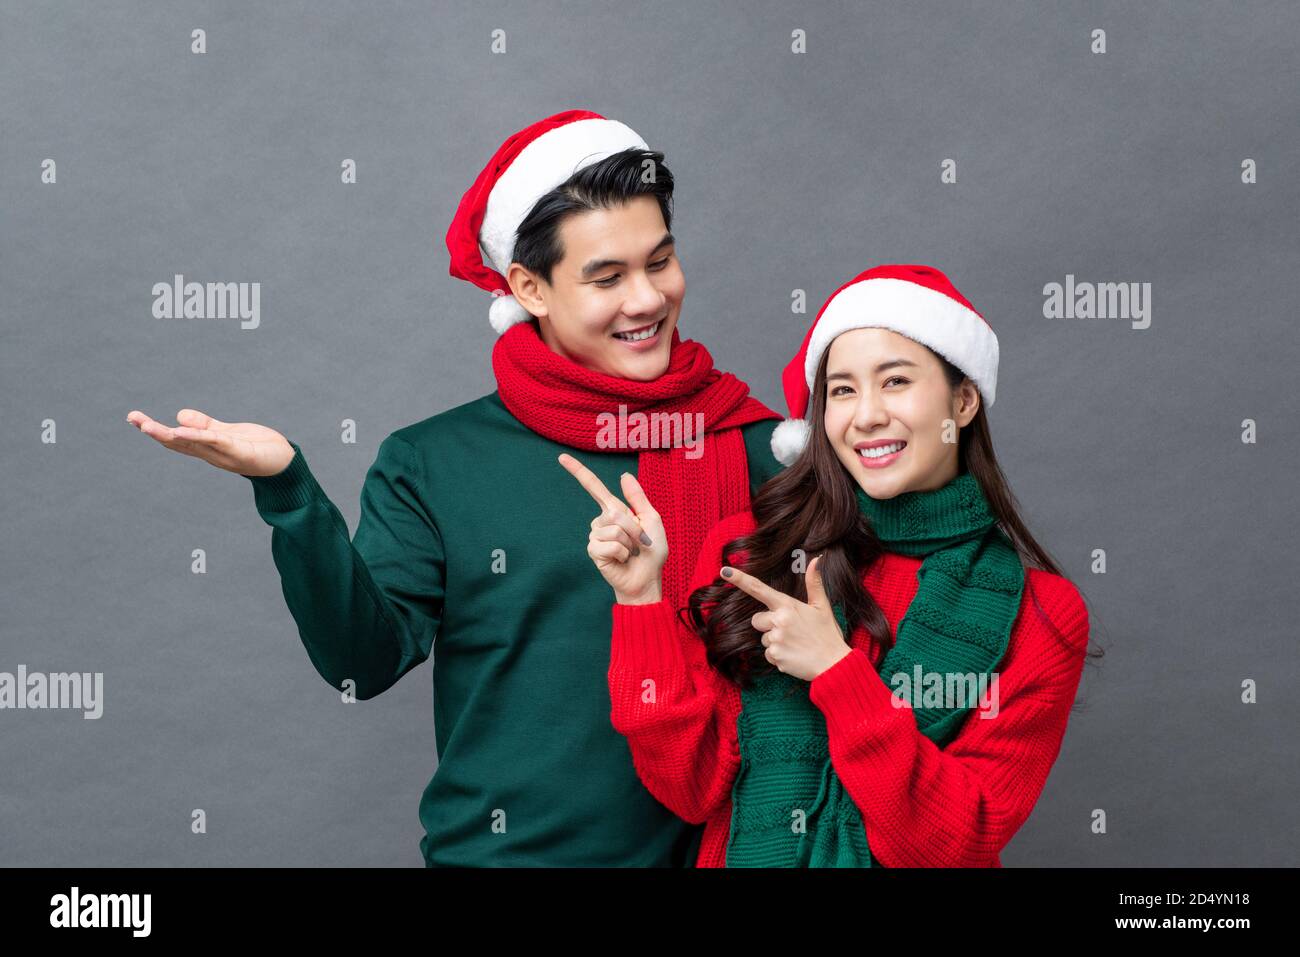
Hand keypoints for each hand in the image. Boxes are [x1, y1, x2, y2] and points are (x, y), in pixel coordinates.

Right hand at [126, 408, 294, 476]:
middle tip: (133, 419)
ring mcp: (224, 455)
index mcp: (207, 448)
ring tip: (148, 426)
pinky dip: (198, 436)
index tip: (133, 418)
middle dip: (154, 431)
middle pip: (178, 443)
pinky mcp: (241, 452)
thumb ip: (205, 426)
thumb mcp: (227, 432)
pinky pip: (216, 442)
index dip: (155, 430)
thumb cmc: (256, 447)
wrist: (285, 462)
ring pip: (193, 444)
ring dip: (169, 435)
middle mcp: (212, 454)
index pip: (176, 439)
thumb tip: (179, 415)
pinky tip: (181, 430)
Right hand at [558, 453, 666, 604]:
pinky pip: (610, 545)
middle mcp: (601, 521)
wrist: (647, 578)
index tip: (561, 457)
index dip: (578, 471)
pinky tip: (622, 560)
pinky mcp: (593, 551)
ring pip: (614, 529)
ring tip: (631, 552)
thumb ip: (638, 497)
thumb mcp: (652, 520)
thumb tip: (624, 474)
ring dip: (630, 542)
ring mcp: (595, 536)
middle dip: (634, 528)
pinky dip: (623, 553)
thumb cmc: (651, 552)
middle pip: (614, 512)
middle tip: (640, 542)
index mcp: (615, 511)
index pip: (593, 487)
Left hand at [721, 554, 851, 680]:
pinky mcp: (775, 656)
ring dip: (775, 642)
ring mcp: (775, 639)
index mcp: (787, 605)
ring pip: (763, 638)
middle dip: (768, 625)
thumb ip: (814, 583)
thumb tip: (816, 560)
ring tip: (796, 644)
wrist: (833, 664)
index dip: (740, 580)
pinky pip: (768, 654)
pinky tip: (793, 655)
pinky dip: (778, 656)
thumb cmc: (827, 634)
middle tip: (791, 631)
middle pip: (757, 620)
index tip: (724, 572)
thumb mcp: (822, 606)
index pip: (759, 589)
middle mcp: (778, 620)